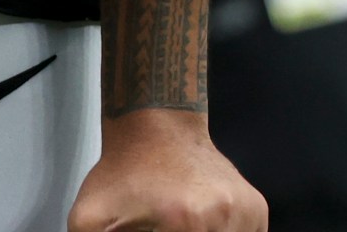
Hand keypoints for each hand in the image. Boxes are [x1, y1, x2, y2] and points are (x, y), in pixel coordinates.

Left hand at [70, 109, 265, 231]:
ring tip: (180, 223)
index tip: (155, 229)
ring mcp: (244, 212)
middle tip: (165, 225)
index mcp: (186, 222)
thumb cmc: (124, 171)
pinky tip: (200, 224)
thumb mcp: (89, 218)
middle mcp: (223, 216)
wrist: (158, 124)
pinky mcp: (256, 209)